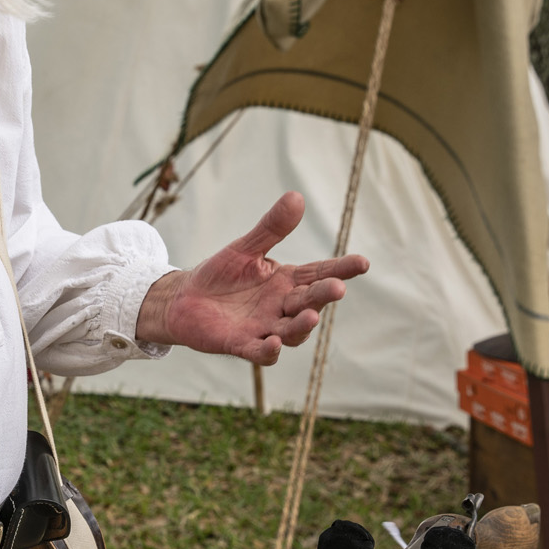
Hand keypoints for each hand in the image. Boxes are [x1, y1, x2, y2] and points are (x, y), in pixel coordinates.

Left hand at [135, 191, 368, 365]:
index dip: (341, 269)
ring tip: (311, 316)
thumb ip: (271, 228)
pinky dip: (268, 351)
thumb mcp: (246, 248)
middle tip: (338, 288)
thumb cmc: (221, 274)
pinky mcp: (241, 344)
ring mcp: (265, 327)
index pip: (319, 274)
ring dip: (302, 326)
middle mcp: (282, 307)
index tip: (362, 263)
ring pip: (292, 332)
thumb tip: (296, 196)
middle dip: (324, 296)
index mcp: (287, 282)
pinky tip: (273, 344)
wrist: (186, 299)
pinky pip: (259, 351)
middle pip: (309, 302)